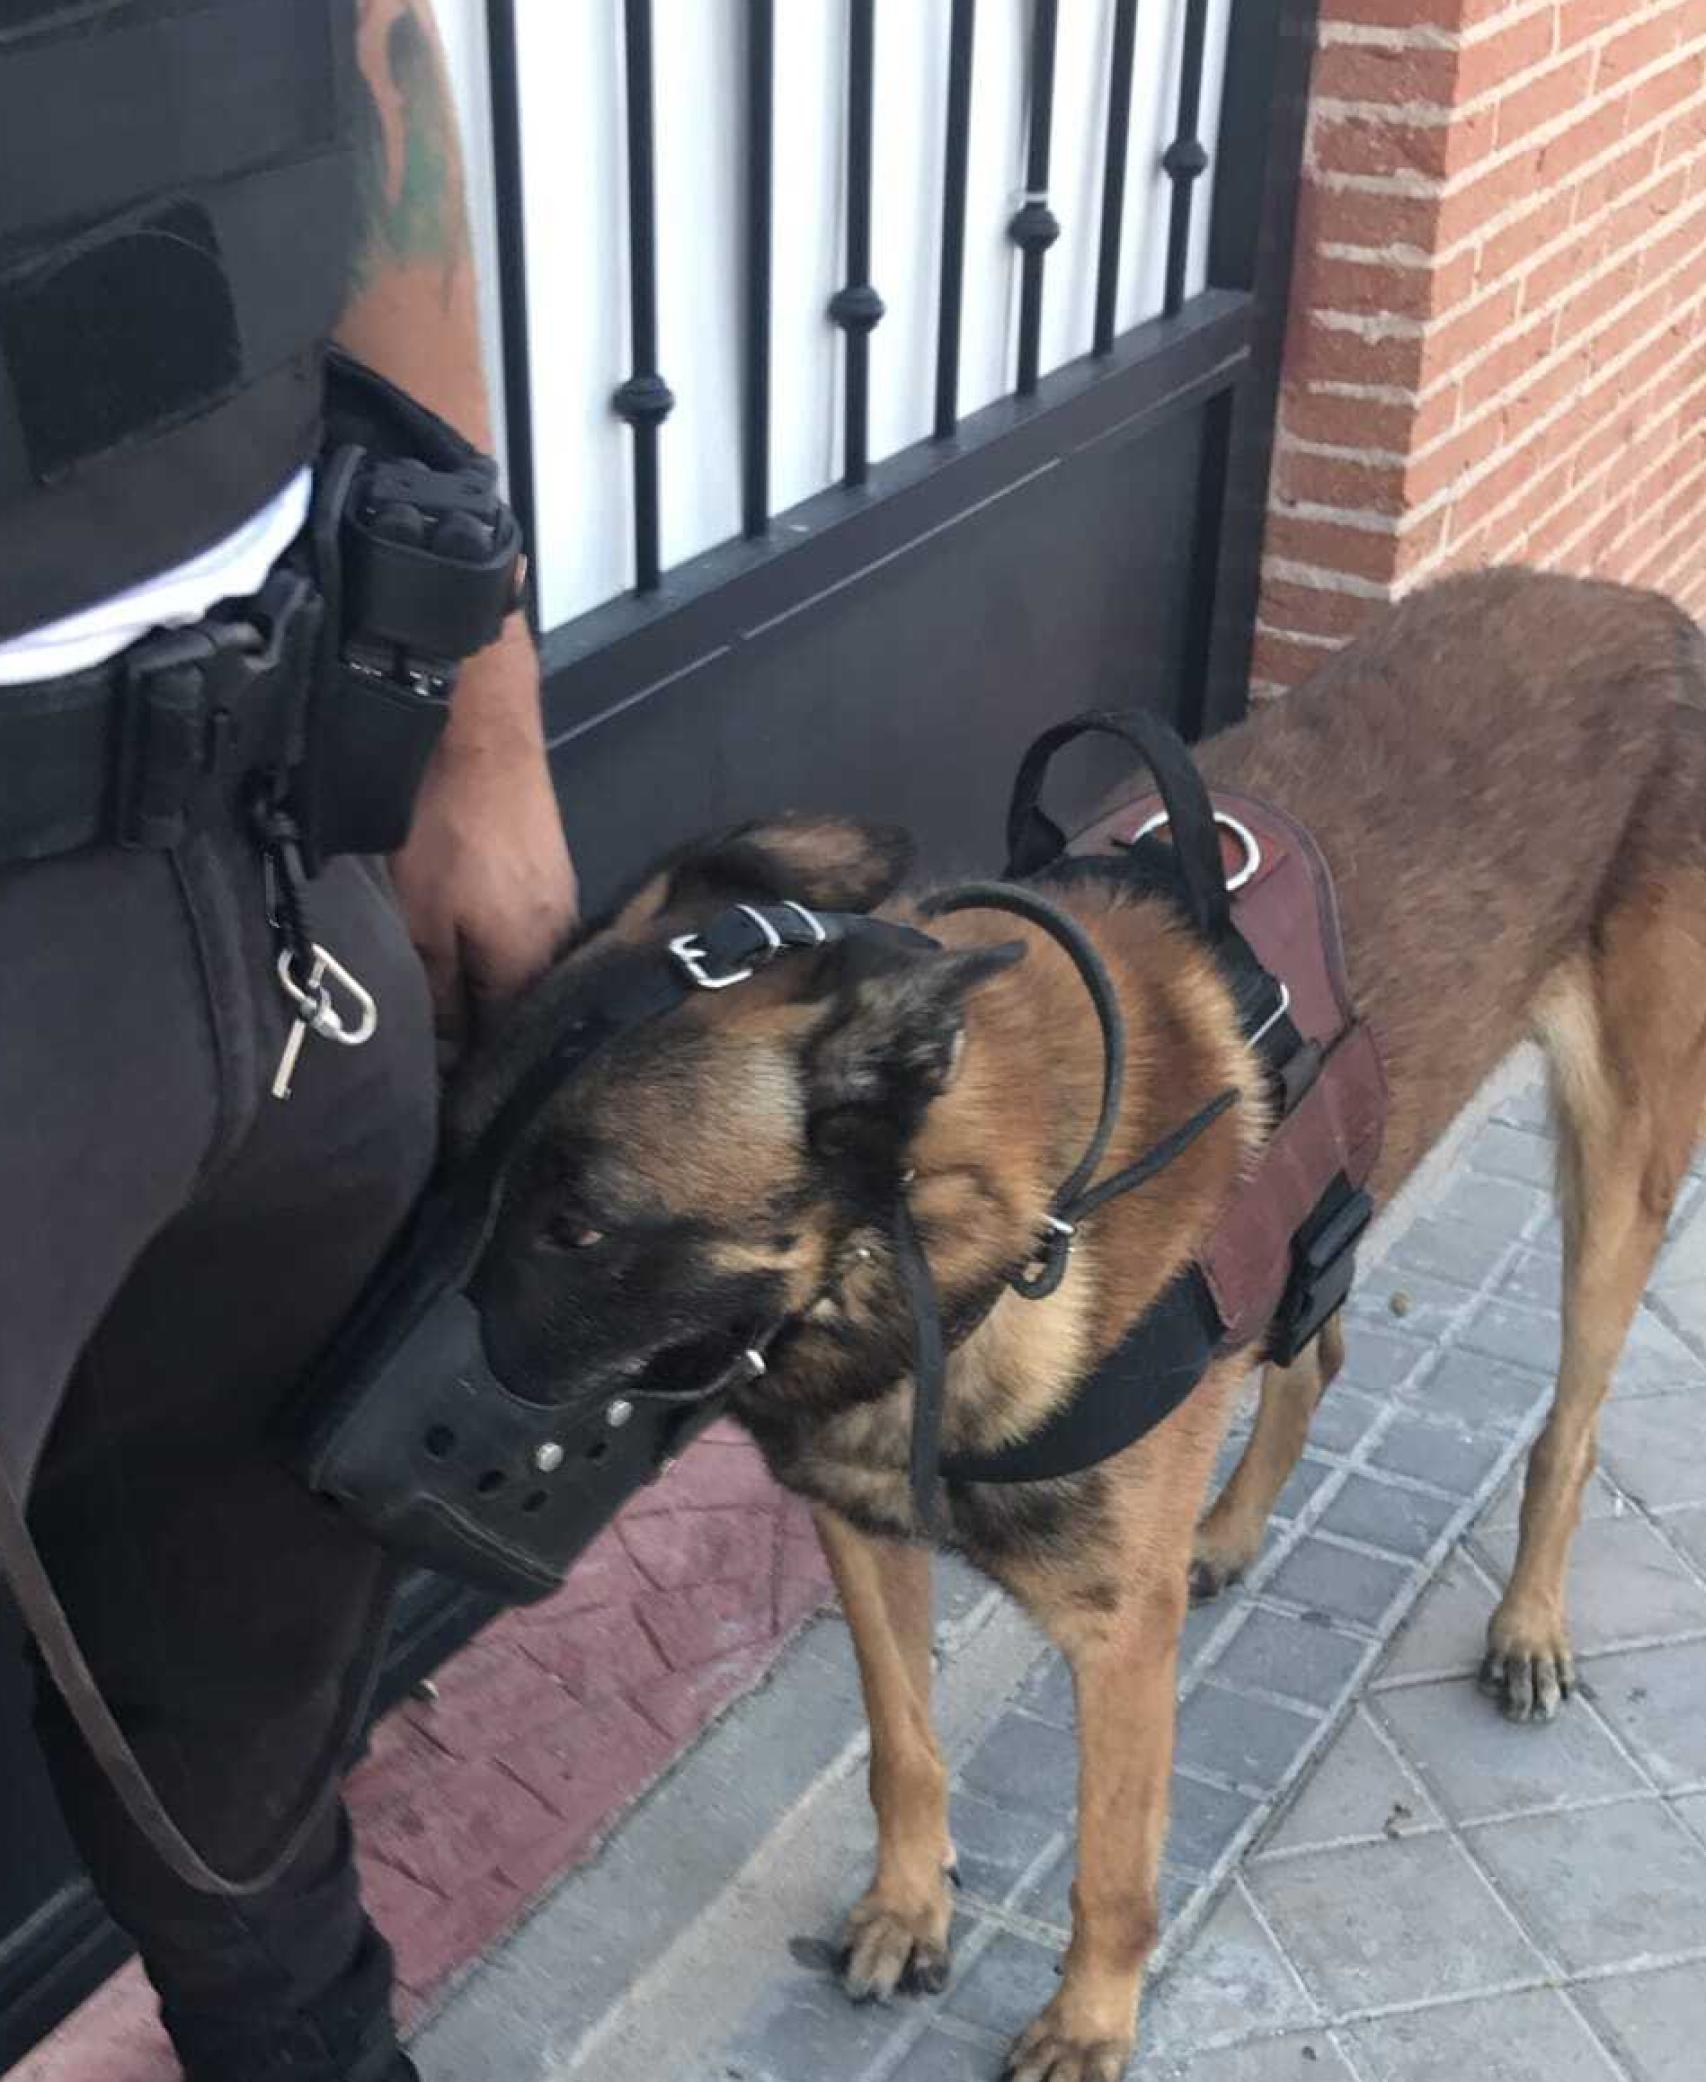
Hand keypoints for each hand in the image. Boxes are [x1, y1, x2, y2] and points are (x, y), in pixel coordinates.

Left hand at [389, 624, 578, 1041]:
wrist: (478, 725)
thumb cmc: (442, 829)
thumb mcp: (419, 923)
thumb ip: (436, 998)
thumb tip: (449, 1060)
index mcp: (532, 968)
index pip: (507, 1052)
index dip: (468, 1082)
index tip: (429, 1101)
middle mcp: (562, 945)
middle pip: (519, 1013)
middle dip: (478, 1039)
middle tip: (425, 1060)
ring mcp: (561, 905)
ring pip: (519, 973)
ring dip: (482, 991)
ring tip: (437, 1006)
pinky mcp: (549, 874)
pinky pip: (522, 937)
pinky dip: (491, 952)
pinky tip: (461, 948)